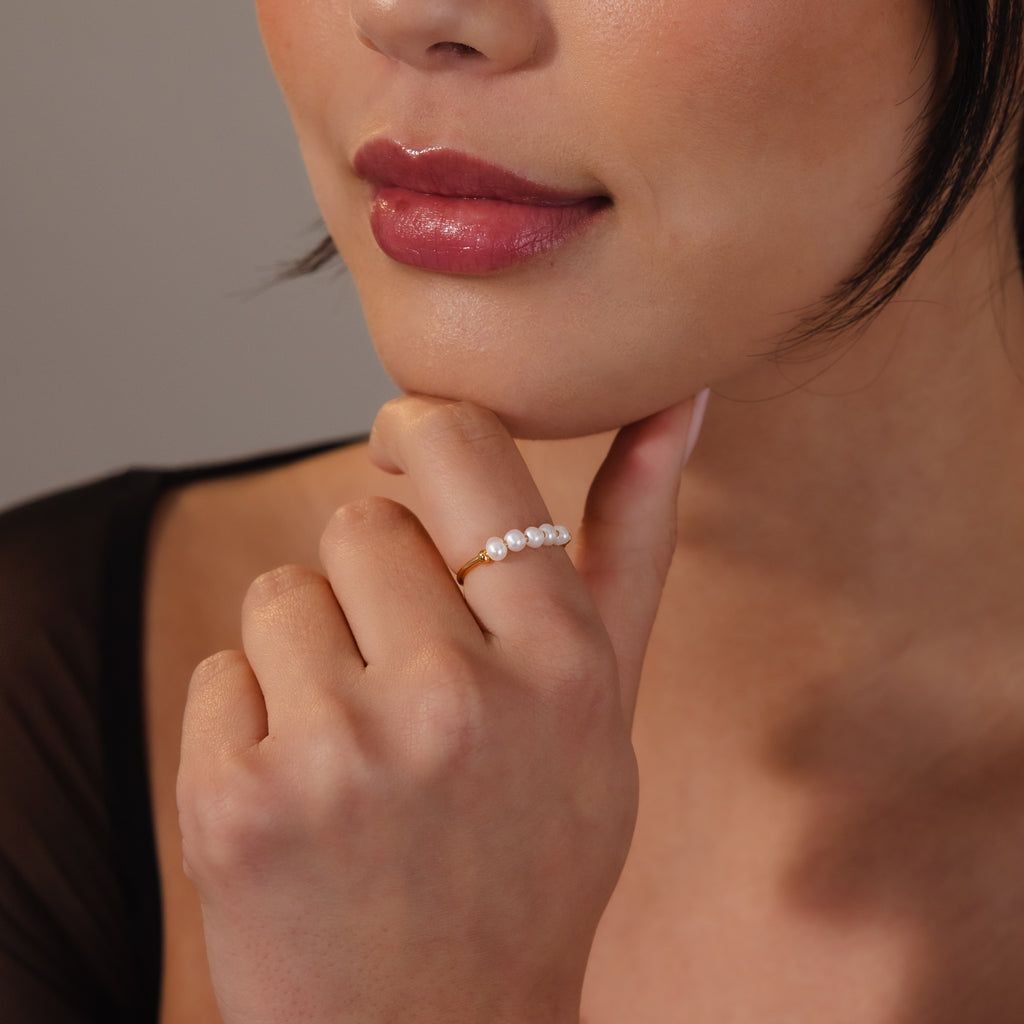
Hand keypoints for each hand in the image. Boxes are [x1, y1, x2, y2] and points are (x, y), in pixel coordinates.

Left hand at [177, 395, 702, 1023]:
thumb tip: (675, 401)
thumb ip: (633, 543)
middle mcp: (454, 698)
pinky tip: (306, 797)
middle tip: (408, 684)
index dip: (418, 432)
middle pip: (357, 521)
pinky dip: (248, 718)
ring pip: (280, 592)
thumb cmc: (531, 852)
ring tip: (361, 749)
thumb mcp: (606, 702)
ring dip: (309, 651)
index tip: (402, 448)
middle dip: (373, 583)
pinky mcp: (235, 804)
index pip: (459, 446)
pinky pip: (220, 670)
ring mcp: (340, 753)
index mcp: (562, 661)